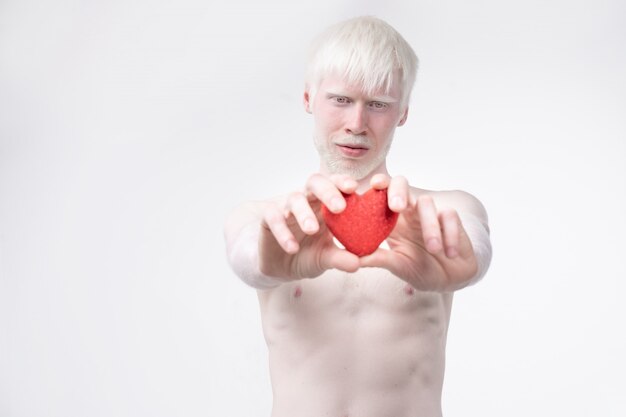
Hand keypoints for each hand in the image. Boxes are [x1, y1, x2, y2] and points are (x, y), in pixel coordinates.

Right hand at [258, 174, 360, 279]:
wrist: (278, 266)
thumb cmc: (307, 253)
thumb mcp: (328, 258)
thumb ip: (348, 257)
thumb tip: (377, 259)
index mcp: (325, 204)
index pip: (335, 184)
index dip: (343, 181)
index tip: (354, 188)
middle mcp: (307, 200)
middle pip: (316, 183)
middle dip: (328, 192)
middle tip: (339, 208)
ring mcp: (287, 207)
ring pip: (295, 199)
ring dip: (304, 213)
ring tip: (312, 230)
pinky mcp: (268, 218)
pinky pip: (274, 218)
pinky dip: (283, 232)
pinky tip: (292, 248)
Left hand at [360, 174, 478, 291]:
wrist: (448, 280)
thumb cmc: (419, 269)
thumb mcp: (398, 266)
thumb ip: (379, 259)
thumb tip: (355, 260)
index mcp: (391, 218)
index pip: (380, 193)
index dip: (377, 184)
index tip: (373, 185)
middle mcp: (408, 210)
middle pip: (401, 184)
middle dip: (398, 190)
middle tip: (397, 206)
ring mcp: (429, 212)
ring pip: (426, 202)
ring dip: (429, 225)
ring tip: (433, 248)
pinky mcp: (450, 218)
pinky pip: (450, 215)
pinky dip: (450, 234)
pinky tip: (450, 253)